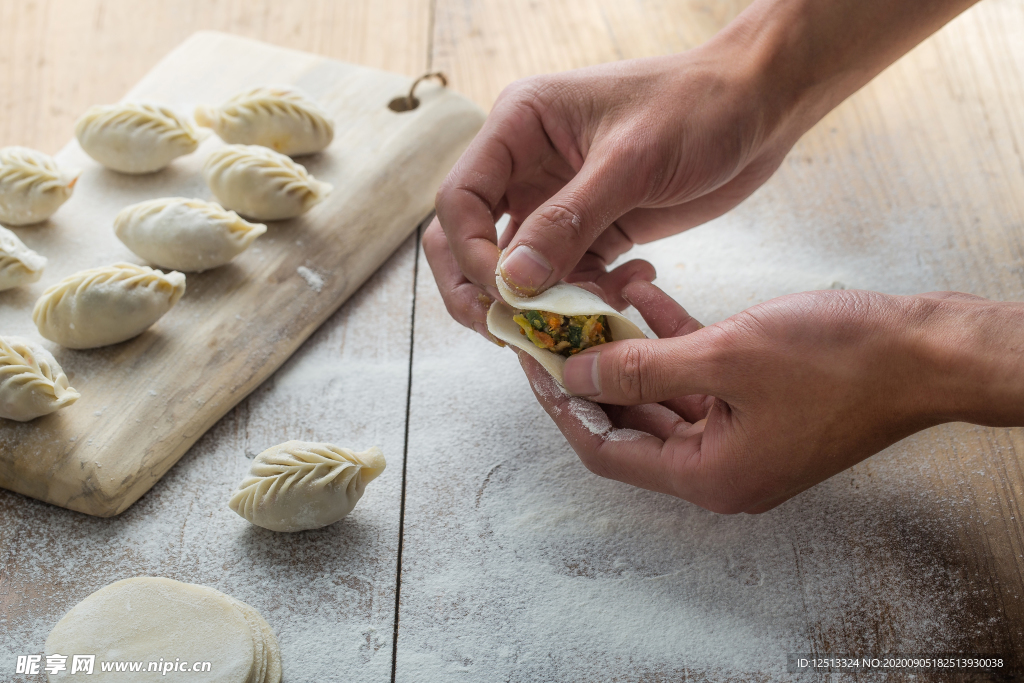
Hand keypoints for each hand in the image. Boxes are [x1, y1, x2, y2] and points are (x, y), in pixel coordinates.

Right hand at [425, 35, 797, 335]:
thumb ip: (568, 222)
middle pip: (469, 239)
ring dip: (540, 303)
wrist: (759, 108)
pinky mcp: (591, 230)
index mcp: (519, 127)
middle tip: (510, 331)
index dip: (472, 254)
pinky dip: (585, 298)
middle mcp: (526, 167)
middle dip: (482, 289)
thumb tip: (513, 280)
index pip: (460, 200)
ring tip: (588, 314)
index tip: (508, 294)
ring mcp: (556, 202)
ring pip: (515, 268)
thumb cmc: (697, 107)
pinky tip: (629, 287)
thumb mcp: (630, 162)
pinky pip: (565, 279)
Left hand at [519, 281, 1023, 512]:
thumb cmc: (840, 362)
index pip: (607, 449)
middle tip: (553, 328)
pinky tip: (645, 296)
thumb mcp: (725, 357)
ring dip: (629, 351)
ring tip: (592, 303)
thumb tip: (577, 372)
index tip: (533, 362)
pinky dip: (671, 341)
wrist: (930, 352)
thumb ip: (642, 366)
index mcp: (707, 475)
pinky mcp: (760, 404)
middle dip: (591, 373)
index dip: (563, 405)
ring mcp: (741, 436)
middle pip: (631, 422)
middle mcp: (718, 466)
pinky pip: (698, 376)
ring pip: (661, 395)